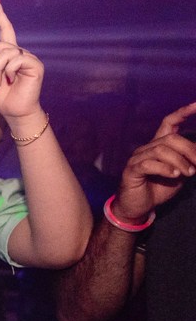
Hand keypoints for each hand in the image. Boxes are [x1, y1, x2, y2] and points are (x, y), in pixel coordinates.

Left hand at [0, 0, 42, 120]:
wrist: (14, 113)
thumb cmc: (1, 98)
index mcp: (7, 54)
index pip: (5, 29)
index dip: (0, 14)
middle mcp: (19, 52)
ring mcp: (28, 57)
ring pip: (4, 52)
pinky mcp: (35, 64)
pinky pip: (16, 59)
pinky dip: (7, 71)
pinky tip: (11, 80)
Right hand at [111, 101, 195, 220]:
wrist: (138, 207)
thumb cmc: (158, 188)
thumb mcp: (180, 172)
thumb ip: (189, 161)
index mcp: (159, 145)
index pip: (169, 122)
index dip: (182, 112)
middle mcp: (147, 148)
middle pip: (171, 138)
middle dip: (189, 150)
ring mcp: (137, 158)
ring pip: (161, 150)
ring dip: (179, 161)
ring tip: (187, 173)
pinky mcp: (131, 171)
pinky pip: (149, 163)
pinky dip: (165, 168)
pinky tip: (174, 175)